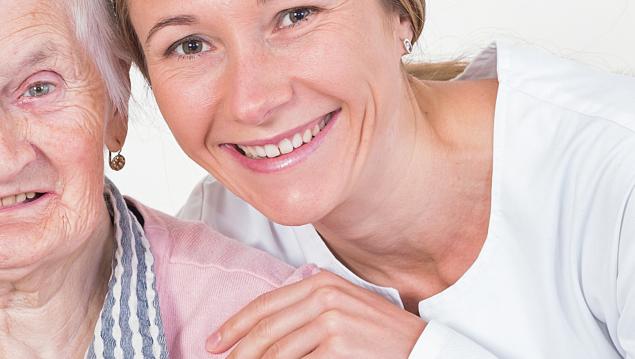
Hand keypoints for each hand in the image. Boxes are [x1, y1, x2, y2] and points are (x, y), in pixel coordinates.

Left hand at [208, 271, 427, 358]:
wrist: (420, 347)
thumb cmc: (379, 333)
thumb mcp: (343, 307)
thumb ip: (306, 309)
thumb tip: (263, 334)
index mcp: (321, 282)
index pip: (265, 304)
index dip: (234, 325)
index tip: (214, 343)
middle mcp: (324, 297)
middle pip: (265, 329)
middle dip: (238, 352)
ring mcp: (331, 322)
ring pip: (277, 352)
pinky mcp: (338, 347)